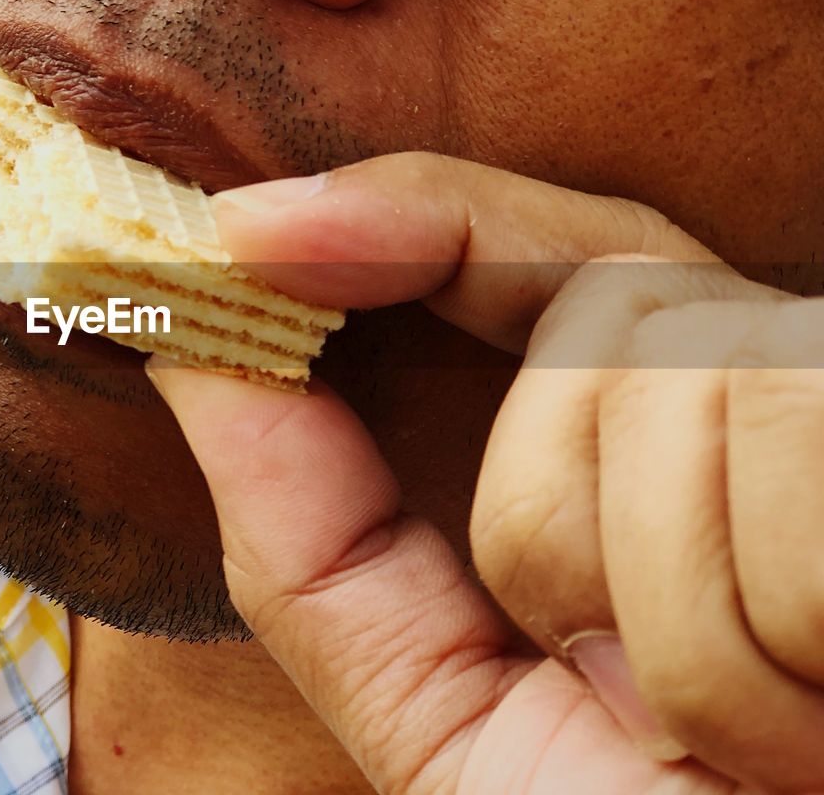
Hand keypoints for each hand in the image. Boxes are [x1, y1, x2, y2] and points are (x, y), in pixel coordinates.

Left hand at [145, 152, 823, 793]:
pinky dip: (750, 660)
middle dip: (543, 506)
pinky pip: (780, 462)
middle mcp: (775, 388)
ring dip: (656, 628)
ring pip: (665, 391)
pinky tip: (812, 736)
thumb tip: (194, 362)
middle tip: (596, 680)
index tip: (244, 229)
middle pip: (598, 300)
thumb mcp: (439, 713)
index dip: (397, 216)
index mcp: (658, 436)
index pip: (528, 248)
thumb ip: (312, 544)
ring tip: (729, 742)